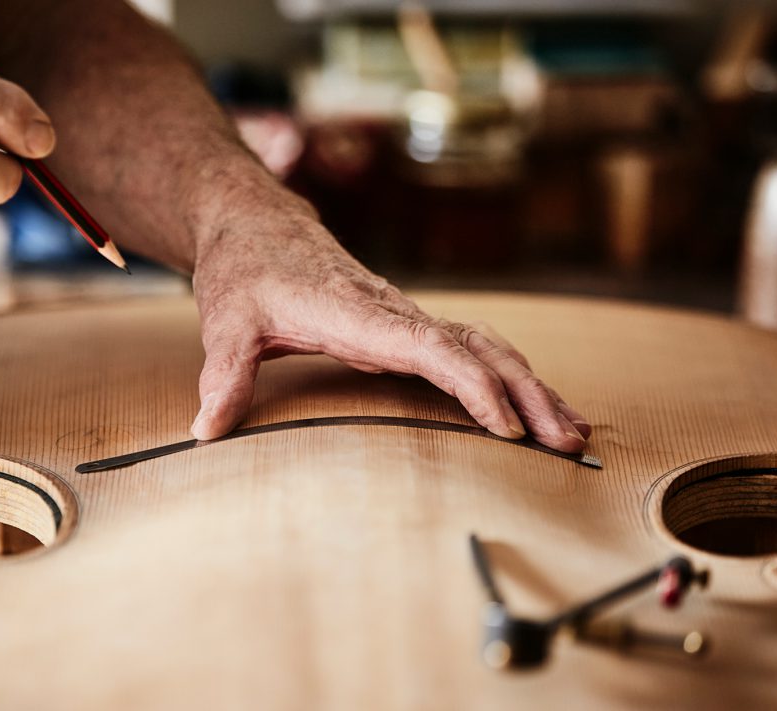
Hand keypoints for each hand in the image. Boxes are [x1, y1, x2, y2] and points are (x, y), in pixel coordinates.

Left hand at [189, 208, 591, 453]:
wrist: (254, 222)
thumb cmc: (243, 268)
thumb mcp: (226, 320)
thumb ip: (223, 374)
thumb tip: (205, 429)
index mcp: (359, 311)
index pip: (431, 345)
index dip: (471, 384)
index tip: (505, 426)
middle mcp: (395, 313)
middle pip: (479, 348)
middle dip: (528, 394)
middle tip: (569, 442)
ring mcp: (406, 319)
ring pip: (486, 347)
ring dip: (532, 387)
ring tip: (571, 433)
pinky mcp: (405, 327)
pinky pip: (471, 350)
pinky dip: (509, 377)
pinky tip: (531, 407)